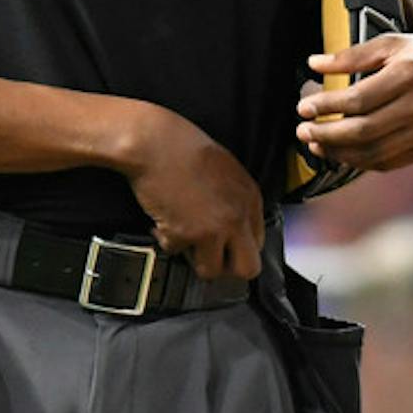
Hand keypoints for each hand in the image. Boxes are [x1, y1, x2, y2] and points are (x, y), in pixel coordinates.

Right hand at [121, 106, 264, 280]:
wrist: (154, 142)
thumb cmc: (183, 147)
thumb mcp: (225, 169)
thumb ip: (235, 200)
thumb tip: (231, 226)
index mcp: (250, 199)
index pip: (258, 244)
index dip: (236, 247)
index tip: (221, 244)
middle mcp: (237, 217)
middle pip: (247, 269)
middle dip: (225, 267)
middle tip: (206, 255)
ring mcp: (213, 229)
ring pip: (211, 271)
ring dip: (193, 258)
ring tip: (180, 236)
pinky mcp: (186, 234)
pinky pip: (176, 252)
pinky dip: (165, 239)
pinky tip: (161, 221)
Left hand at [296, 33, 412, 172]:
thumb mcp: (396, 43)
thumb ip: (354, 54)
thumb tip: (313, 63)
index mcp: (409, 74)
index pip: (358, 98)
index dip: (326, 106)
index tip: (302, 107)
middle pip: (363, 130)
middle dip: (326, 133)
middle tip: (301, 130)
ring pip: (374, 151)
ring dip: (339, 152)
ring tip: (315, 143)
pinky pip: (390, 162)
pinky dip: (362, 161)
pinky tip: (342, 154)